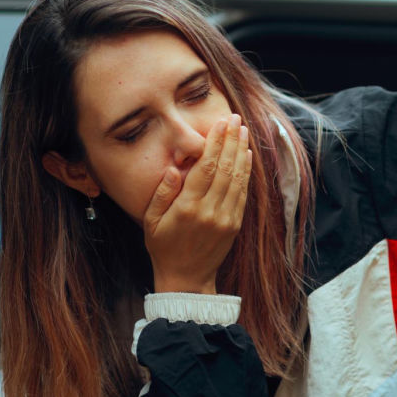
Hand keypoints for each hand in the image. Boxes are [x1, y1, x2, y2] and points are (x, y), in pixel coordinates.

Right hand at [143, 115, 251, 293]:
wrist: (186, 278)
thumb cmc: (163, 247)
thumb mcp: (150, 221)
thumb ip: (162, 193)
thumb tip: (174, 168)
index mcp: (187, 208)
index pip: (206, 168)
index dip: (216, 143)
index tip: (221, 123)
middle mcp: (210, 211)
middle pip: (225, 168)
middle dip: (231, 141)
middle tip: (235, 119)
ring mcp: (226, 218)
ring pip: (237, 178)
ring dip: (241, 152)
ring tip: (243, 131)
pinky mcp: (235, 224)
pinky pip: (242, 193)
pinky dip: (246, 172)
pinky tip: (246, 155)